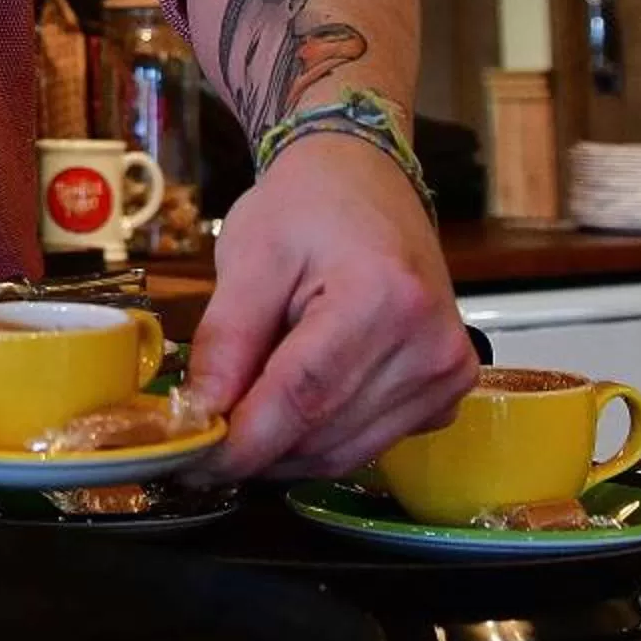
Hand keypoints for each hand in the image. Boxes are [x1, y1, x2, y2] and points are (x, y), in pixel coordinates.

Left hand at [188, 132, 478, 480]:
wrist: (365, 180)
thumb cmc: (306, 206)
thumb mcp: (249, 256)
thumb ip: (226, 339)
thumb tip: (200, 414)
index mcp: (382, 298)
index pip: (302, 397)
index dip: (243, 441)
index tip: (192, 461)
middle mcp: (430, 344)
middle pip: (325, 433)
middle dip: (257, 450)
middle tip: (201, 443)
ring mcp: (448, 372)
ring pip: (348, 451)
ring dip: (287, 452)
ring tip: (242, 419)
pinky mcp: (448, 390)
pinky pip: (373, 442)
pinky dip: (323, 440)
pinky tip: (291, 407)